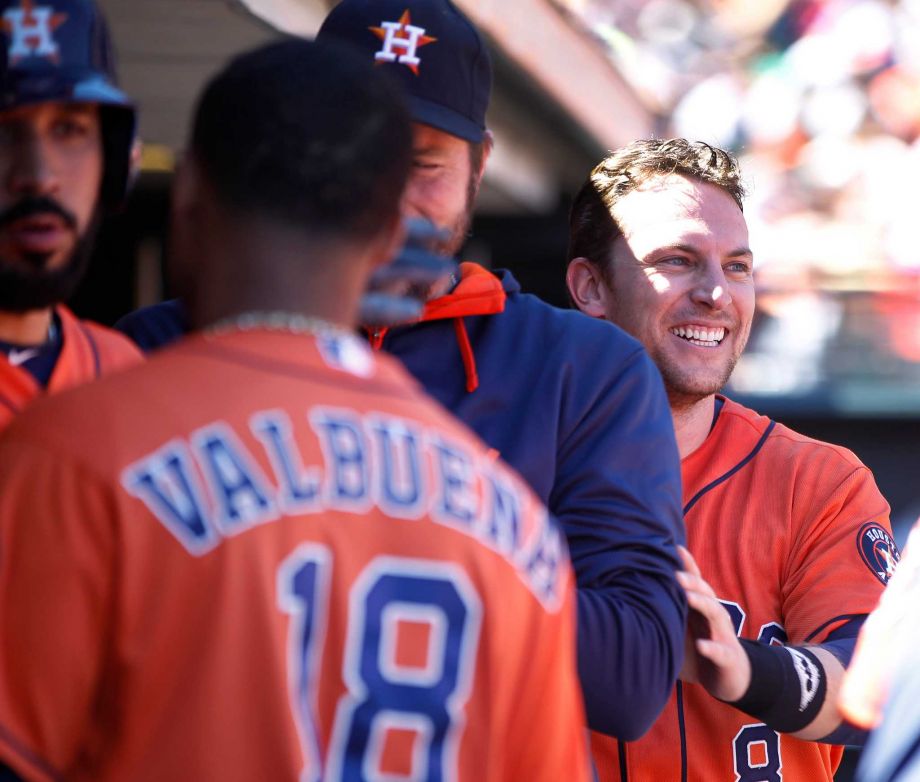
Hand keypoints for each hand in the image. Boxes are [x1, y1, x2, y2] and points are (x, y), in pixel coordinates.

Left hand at [677, 545, 750, 701]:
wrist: (730, 677)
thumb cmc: (700, 648)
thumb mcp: (682, 628)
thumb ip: (665, 613)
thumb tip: (630, 600)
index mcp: (701, 607)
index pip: (695, 582)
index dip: (687, 565)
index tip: (674, 547)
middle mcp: (714, 616)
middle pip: (705, 592)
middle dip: (691, 581)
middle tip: (674, 574)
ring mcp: (722, 635)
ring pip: (715, 613)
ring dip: (702, 604)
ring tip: (687, 597)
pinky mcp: (728, 657)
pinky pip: (720, 651)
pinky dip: (711, 647)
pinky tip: (701, 645)